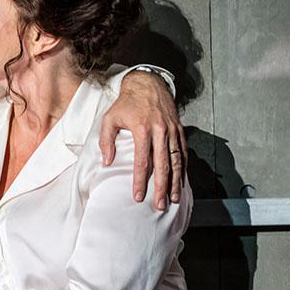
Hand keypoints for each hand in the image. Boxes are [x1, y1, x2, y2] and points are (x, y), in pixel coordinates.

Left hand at [100, 70, 186, 209]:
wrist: (148, 84)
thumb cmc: (126, 103)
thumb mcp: (109, 118)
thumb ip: (106, 140)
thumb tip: (107, 161)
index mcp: (142, 129)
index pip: (142, 161)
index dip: (140, 181)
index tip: (138, 196)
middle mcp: (160, 131)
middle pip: (162, 165)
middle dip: (161, 187)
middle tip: (159, 205)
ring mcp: (172, 131)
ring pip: (176, 161)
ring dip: (175, 181)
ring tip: (173, 198)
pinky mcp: (179, 130)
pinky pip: (183, 152)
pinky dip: (183, 168)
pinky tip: (181, 181)